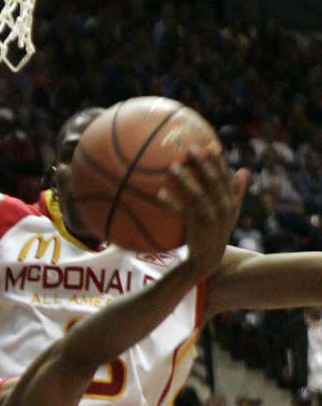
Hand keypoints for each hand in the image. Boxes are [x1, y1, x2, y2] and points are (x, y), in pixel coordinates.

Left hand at [159, 146, 249, 279]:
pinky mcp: (197, 227)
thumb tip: (244, 170)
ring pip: (197, 194)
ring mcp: (210, 217)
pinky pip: (182, 211)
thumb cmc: (218, 232)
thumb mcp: (231, 213)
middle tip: (189, 149)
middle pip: (212, 181)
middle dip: (202, 163)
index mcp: (230, 201)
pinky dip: (172, 202)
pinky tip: (160, 193)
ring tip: (172, 167)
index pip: (224, 177)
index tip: (209, 145)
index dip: (217, 161)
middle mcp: (223, 207)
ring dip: (184, 179)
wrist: (209, 260)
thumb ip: (237, 192)